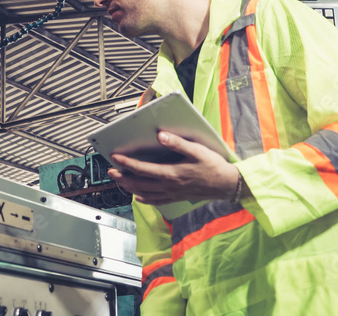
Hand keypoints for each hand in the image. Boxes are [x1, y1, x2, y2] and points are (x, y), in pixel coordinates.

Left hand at [107, 131, 240, 204]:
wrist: (227, 185)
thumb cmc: (213, 166)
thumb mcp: (197, 151)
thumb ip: (178, 143)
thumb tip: (161, 136)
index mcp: (172, 173)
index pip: (143, 169)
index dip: (127, 163)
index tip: (115, 158)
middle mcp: (169, 186)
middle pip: (139, 183)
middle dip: (123, 177)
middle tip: (111, 171)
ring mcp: (172, 194)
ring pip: (145, 193)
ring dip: (130, 187)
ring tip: (120, 180)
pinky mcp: (177, 197)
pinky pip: (156, 201)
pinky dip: (145, 199)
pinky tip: (139, 197)